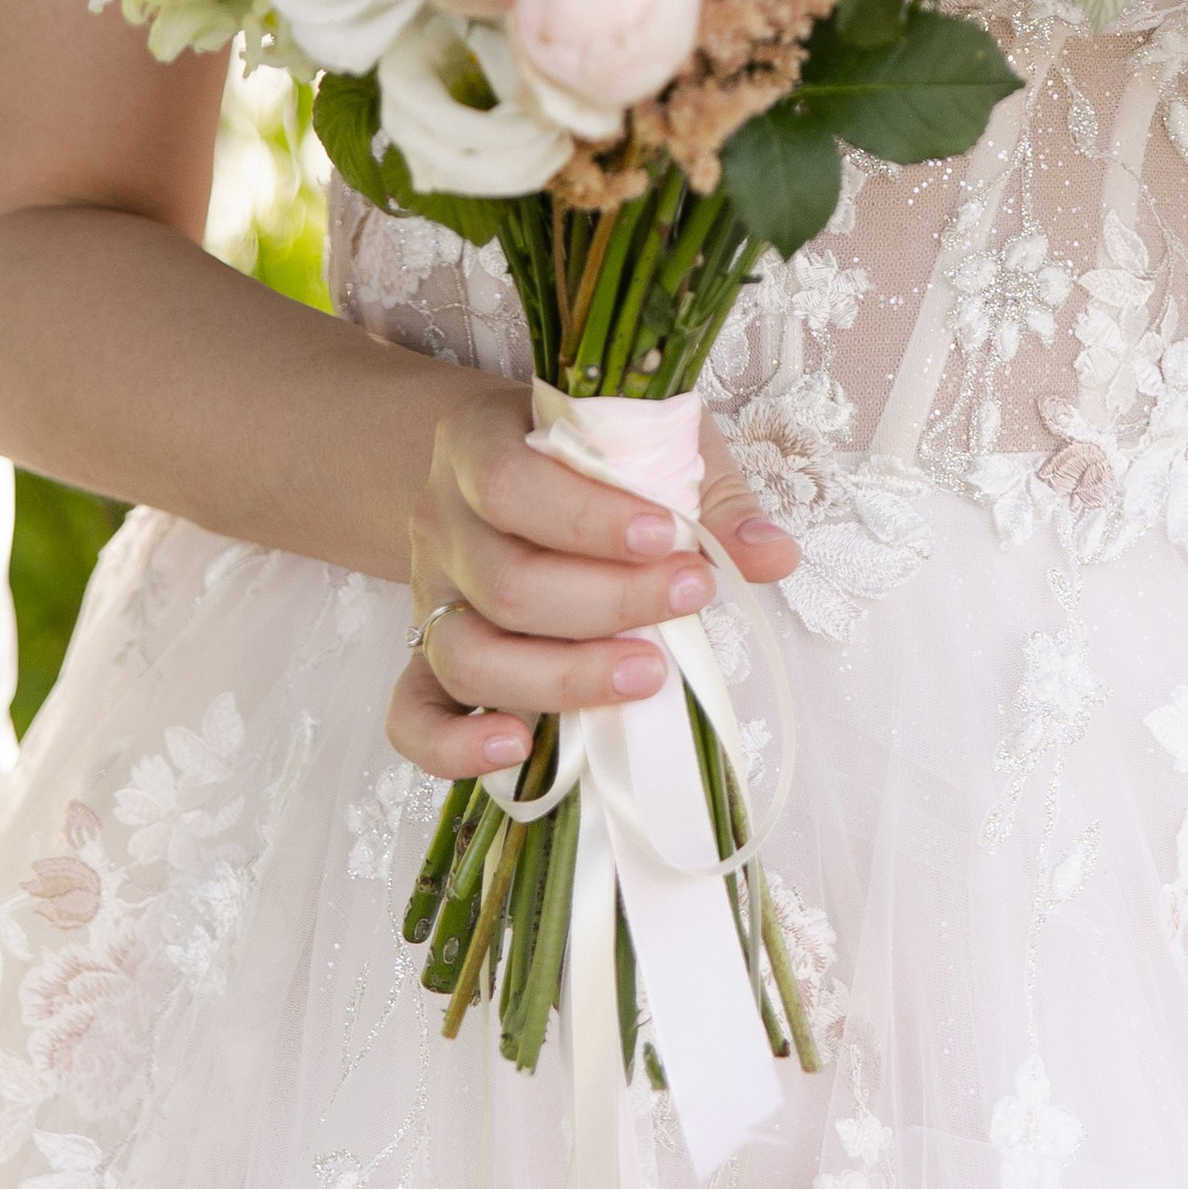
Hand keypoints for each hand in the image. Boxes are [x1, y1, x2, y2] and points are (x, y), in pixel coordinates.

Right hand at [385, 374, 799, 781]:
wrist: (501, 460)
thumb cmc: (589, 451)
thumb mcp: (648, 438)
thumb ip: (710, 494)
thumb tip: (774, 555)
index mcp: (479, 443)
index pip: (512, 484)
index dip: (588, 519)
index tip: (670, 537)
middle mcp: (443, 522)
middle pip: (505, 582)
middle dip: (609, 602)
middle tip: (692, 597)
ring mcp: (430, 596)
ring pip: (469, 656)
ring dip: (561, 677)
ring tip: (648, 677)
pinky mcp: (427, 657)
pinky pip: (413, 716)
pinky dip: (452, 746)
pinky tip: (516, 749)